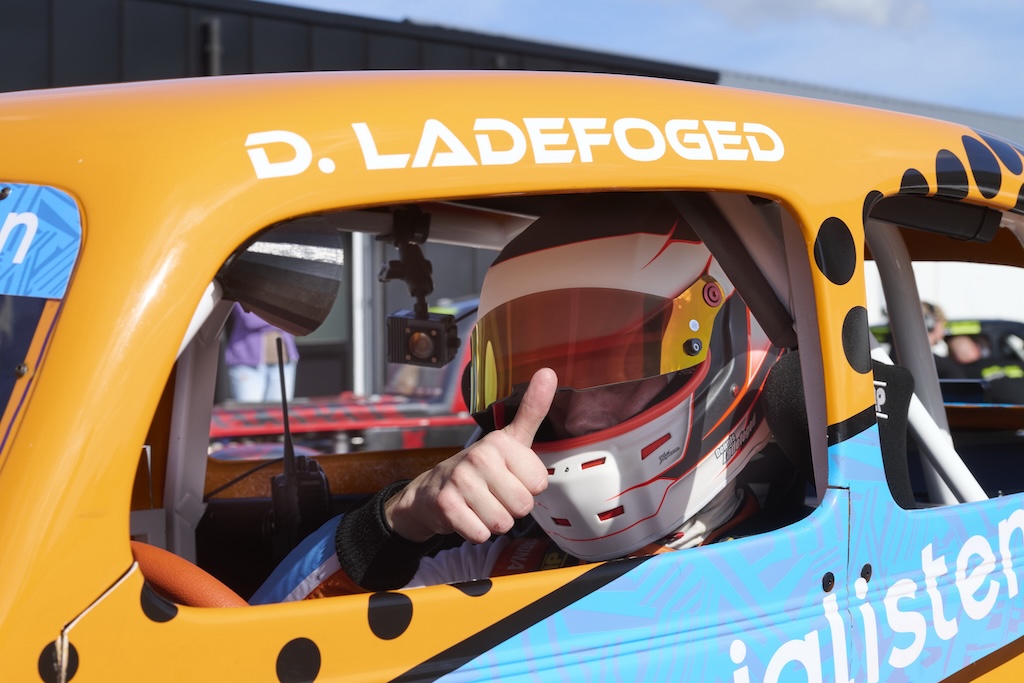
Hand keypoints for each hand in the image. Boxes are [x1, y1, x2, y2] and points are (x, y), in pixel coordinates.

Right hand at [384, 367, 556, 542]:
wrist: (431, 491)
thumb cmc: (479, 468)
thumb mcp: (509, 439)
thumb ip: (532, 410)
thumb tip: (549, 371)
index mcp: (501, 441)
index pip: (540, 483)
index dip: (527, 487)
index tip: (510, 477)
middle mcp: (480, 456)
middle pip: (523, 505)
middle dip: (511, 508)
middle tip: (494, 495)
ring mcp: (461, 480)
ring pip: (502, 523)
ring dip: (493, 521)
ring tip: (480, 505)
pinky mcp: (447, 505)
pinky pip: (480, 534)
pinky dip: (476, 532)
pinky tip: (466, 516)